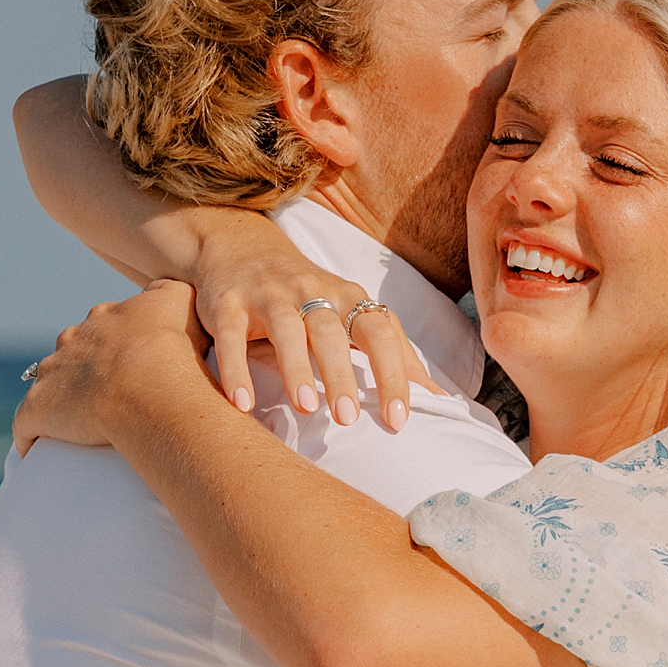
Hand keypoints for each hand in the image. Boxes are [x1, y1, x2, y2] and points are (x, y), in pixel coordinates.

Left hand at [14, 280, 214, 456]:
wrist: (150, 386)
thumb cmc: (172, 348)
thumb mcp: (180, 300)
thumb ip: (170, 289)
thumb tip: (164, 291)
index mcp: (103, 320)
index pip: (103, 326)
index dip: (117, 344)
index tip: (133, 362)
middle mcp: (71, 341)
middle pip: (72, 352)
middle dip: (85, 368)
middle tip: (112, 393)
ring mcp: (51, 375)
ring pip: (49, 384)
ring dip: (60, 399)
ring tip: (80, 423)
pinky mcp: (38, 410)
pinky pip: (26, 425)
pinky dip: (31, 435)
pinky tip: (39, 448)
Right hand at [184, 213, 440, 431]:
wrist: (240, 248)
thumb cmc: (308, 295)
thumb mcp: (352, 313)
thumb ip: (393, 351)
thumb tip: (439, 396)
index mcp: (348, 297)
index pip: (380, 333)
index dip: (393, 374)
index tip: (399, 419)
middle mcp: (311, 291)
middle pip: (332, 331)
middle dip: (342, 373)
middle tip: (349, 418)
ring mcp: (268, 295)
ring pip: (286, 328)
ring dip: (296, 368)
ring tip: (306, 407)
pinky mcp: (228, 302)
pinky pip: (230, 335)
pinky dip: (235, 368)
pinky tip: (242, 403)